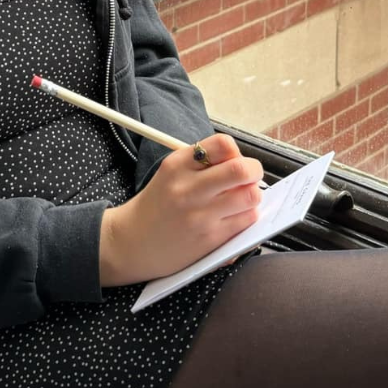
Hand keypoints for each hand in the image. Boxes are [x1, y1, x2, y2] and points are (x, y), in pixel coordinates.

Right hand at [99, 133, 262, 286]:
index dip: (237, 152)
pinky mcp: (209, 239)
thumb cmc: (157, 206)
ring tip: (241, 200)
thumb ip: (202, 164)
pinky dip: (248, 216)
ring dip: (253, 196)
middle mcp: (187, 188)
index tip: (234, 161)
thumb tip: (244, 163)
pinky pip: (247, 221)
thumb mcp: (170, 173)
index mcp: (177, 165)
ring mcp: (199, 215)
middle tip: (250, 177)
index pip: (223, 144)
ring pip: (250, 196)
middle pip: (241, 169)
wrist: (132, 242)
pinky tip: (235, 217)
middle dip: (254, 171)